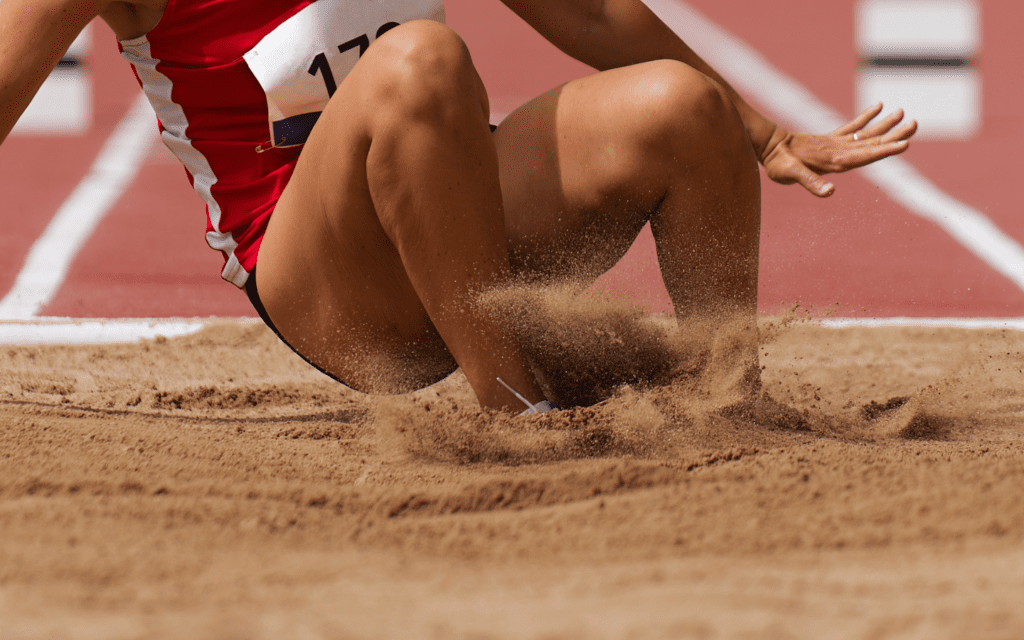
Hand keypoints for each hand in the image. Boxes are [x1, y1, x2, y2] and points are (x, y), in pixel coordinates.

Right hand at [760, 103, 916, 197]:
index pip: (866, 156)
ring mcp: (836, 147)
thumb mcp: (791, 174)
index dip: (885, 151)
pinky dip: (866, 118)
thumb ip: (811, 183)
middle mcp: (840, 155)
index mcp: (835, 161)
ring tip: (902, 113)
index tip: (905, 144)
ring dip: (885, 126)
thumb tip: (830, 192)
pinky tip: (879, 107)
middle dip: (894, 136)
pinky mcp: (829, 140)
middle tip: (914, 124)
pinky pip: (852, 128)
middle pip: (872, 146)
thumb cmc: (779, 165)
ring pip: (866, 136)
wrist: (768, 153)